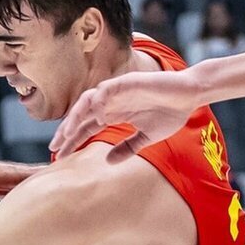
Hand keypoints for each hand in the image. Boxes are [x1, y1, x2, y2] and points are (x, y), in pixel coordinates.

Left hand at [49, 67, 208, 161]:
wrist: (189, 95)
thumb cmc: (169, 113)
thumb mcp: (146, 138)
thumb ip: (127, 148)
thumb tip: (108, 162)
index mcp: (113, 114)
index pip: (85, 127)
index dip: (72, 140)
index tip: (59, 156)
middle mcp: (111, 102)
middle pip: (81, 116)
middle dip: (67, 130)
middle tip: (55, 147)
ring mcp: (118, 91)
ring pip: (88, 101)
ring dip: (76, 115)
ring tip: (67, 132)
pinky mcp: (128, 82)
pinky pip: (108, 90)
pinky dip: (99, 101)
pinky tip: (96, 116)